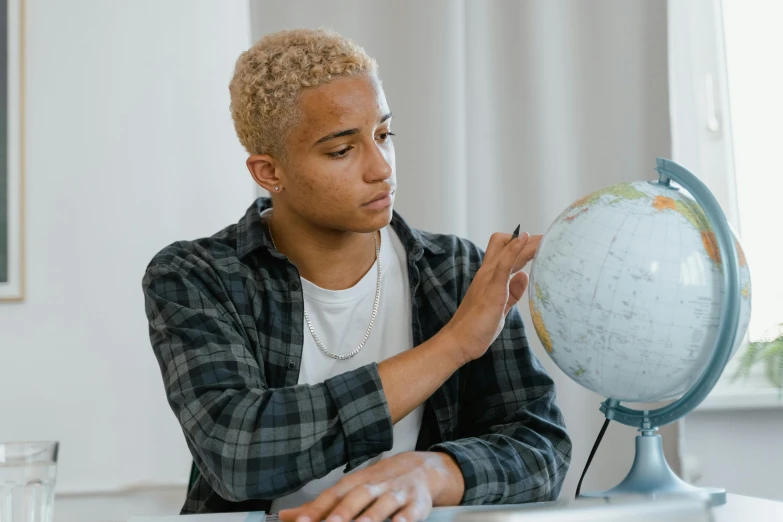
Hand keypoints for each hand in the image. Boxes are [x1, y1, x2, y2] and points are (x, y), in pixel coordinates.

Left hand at [278, 452, 463, 521]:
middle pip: (357, 497)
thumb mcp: (351, 488)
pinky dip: (405, 518)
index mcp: (355, 483)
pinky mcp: (417, 503)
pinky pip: (412, 511)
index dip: (317, 509)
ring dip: (372, 515)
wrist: (422, 468)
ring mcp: (397, 493)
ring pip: (384, 504)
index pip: (333, 495)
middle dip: (343, 512)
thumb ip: (320, 505)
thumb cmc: (379, 482)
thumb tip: (284, 516)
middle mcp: (375, 486)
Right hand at [444, 231, 541, 363]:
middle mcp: (486, 272)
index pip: (503, 250)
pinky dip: (514, 249)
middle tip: (548, 240)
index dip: (521, 245)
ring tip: (546, 238)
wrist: (460, 340)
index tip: (539, 246)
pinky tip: (524, 239)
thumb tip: (524, 276)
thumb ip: (513, 292)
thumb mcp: (502, 306)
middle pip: (504, 243)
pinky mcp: (492, 287)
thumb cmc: (477, 327)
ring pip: (507, 249)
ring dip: (528, 243)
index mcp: (488, 276)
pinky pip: (504, 263)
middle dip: (528, 240)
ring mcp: (488, 278)